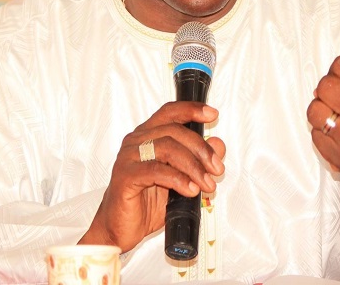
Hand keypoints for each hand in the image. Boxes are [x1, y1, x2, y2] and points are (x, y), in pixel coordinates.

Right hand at [80, 102, 224, 251]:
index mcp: (148, 136)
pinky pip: (156, 171)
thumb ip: (199, 160)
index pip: (169, 113)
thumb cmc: (146, 203)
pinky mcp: (125, 176)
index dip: (191, 109)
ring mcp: (128, 157)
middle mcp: (136, 141)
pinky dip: (178, 179)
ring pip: (167, 148)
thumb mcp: (181, 179)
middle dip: (201, 149)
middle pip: (174, 131)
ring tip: (206, 184)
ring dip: (193, 166)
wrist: (120, 229)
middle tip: (216, 169)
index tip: (212, 114)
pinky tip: (190, 190)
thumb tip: (218, 144)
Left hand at [307, 54, 339, 195]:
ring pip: (314, 110)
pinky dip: (322, 132)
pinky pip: (315, 134)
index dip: (338, 70)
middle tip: (339, 99)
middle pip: (324, 86)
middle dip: (328, 89)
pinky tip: (338, 134)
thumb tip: (328, 78)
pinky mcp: (339, 156)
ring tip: (335, 116)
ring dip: (320, 111)